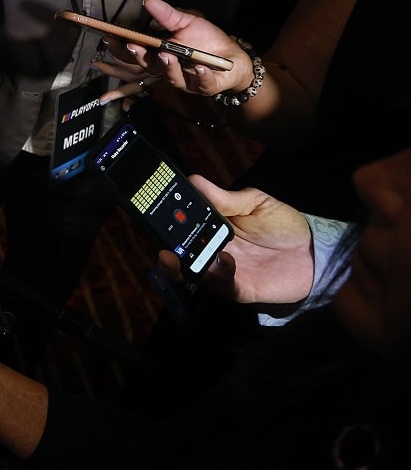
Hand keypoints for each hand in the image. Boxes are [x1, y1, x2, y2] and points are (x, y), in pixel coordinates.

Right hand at [91, 0, 249, 100]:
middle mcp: (166, 70)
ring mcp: (185, 80)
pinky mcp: (205, 86)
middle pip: (146, 67)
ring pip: (170, 77)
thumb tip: (147, 1)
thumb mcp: (186, 22)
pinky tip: (201, 67)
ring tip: (166, 54)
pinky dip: (201, 76)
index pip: (134, 53)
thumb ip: (167, 15)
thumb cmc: (206, 40)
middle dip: (137, 57)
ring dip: (167, 66)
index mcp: (158, 55)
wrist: (233, 59)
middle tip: (132, 46)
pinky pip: (202, 83)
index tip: (108, 37)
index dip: (119, 48)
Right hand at [153, 174, 313, 303]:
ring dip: (179, 267)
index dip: (165, 221)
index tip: (152, 212)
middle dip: (164, 248)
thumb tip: (193, 180)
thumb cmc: (284, 225)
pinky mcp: (241, 289)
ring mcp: (224, 272)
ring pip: (192, 275)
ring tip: (173, 256)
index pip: (182, 227)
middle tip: (158, 241)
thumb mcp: (255, 203)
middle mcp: (212, 251)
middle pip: (179, 254)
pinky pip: (223, 286)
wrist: (315, 253)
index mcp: (211, 229)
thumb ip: (225, 198)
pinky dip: (219, 276)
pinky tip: (225, 260)